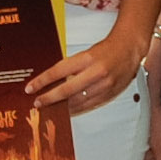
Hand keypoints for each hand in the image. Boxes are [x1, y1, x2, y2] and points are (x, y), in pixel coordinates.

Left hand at [26, 25, 148, 116]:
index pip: (58, 72)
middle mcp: (96, 72)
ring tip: (50, 108)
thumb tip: (52, 81)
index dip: (42, 81)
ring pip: (78, 101)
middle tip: (37, 103)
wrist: (130, 49)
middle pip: (67, 90)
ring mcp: (104, 85)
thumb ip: (71, 67)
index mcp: (87, 58)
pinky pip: (90, 105)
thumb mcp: (86, 53)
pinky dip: (77, 109)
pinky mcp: (110, 94)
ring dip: (62, 106)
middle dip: (49, 98)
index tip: (31, 88)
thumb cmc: (107, 49)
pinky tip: (68, 110)